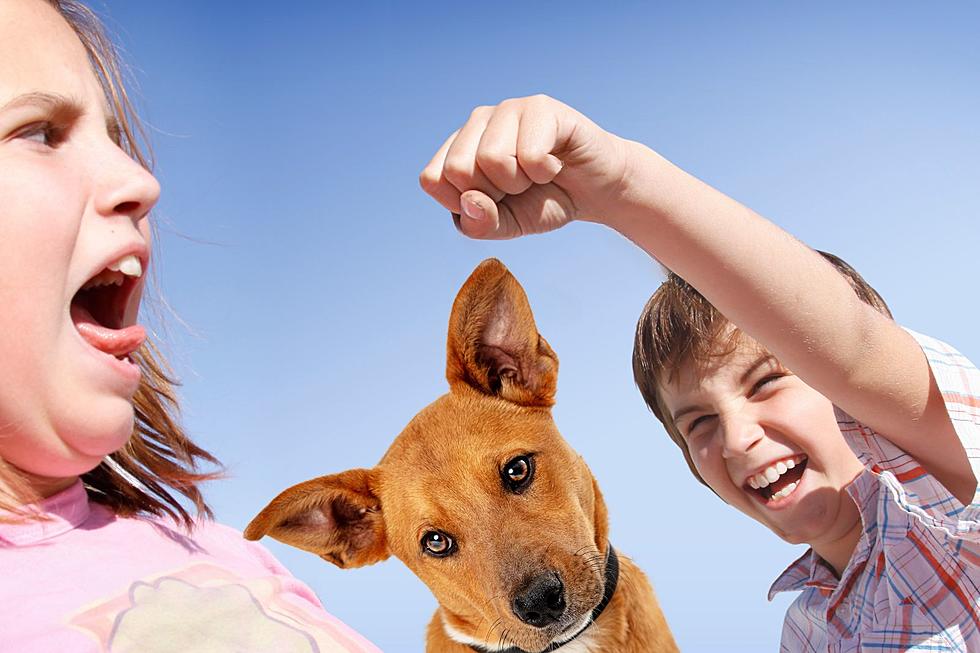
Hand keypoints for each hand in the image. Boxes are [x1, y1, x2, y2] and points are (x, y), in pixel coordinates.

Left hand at [419, 95, 630, 238]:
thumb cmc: (545, 201)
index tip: (493, 202)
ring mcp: (507, 109)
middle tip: (518, 187)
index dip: (464, 204)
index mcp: (458, 148)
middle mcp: (477, 122)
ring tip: (536, 173)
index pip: (432, 179)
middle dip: (493, 193)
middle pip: (457, 169)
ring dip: (521, 182)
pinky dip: (546, 172)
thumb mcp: (506, 226)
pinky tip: (555, 162)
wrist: (596, 190)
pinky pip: (529, 154)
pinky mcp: (540, 107)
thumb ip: (479, 224)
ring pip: (491, 159)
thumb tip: (470, 200)